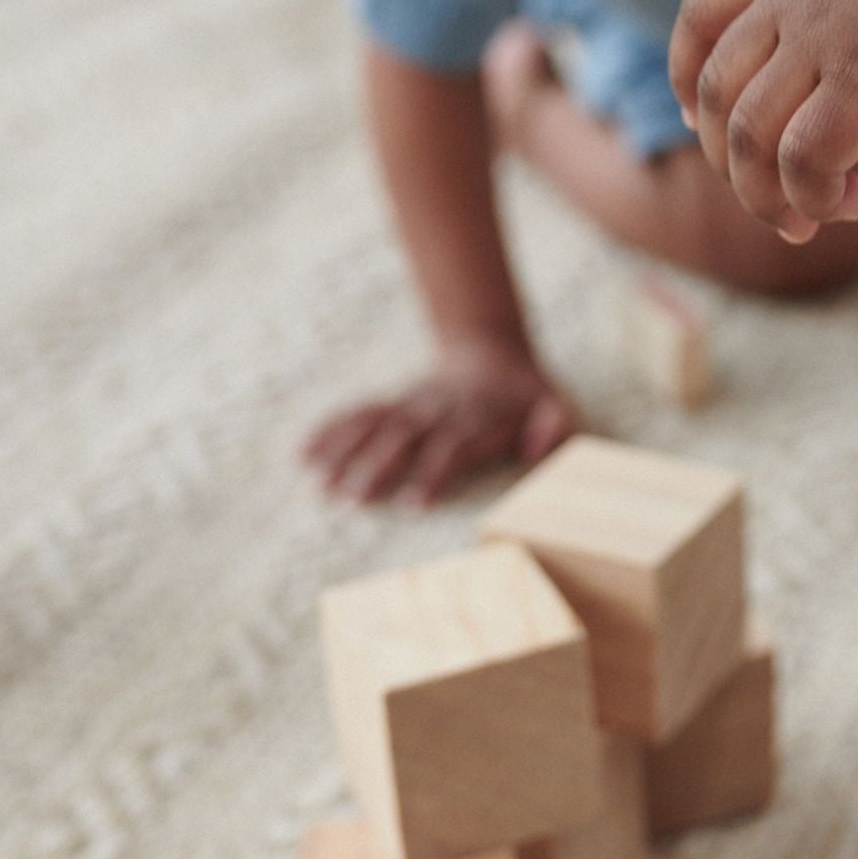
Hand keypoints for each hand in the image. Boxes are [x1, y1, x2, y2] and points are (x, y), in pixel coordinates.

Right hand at [302, 336, 577, 506]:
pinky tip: (303, 452)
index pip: (456, 447)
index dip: (436, 472)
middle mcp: (440, 412)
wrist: (492, 354)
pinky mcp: (394, 401)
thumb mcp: (554, 407)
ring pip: (376, 426)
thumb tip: (538, 451)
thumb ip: (553, 428)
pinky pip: (360, 412)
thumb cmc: (526, 398)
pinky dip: (331, 430)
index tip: (415, 504)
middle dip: (379, 468)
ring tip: (320, 485)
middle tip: (351, 500)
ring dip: (347, 453)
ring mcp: (412, 405)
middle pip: (406, 439)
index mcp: (479, 420)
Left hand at [670, 0, 857, 237]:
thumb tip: (827, 87)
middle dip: (728, 158)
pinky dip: (811, 197)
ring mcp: (825, 38)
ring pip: (748, 134)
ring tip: (804, 219)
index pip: (702, 10)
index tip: (698, 118)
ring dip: (763, 194)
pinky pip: (803, 159)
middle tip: (773, 195)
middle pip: (717, 88)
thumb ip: (840, 11)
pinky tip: (846, 204)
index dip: (687, 73)